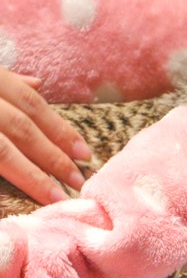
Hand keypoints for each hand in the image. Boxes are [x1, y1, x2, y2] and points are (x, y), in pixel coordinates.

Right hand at [0, 66, 91, 203]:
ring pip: (2, 151)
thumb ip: (6, 79)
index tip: (86, 154)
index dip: (61, 130)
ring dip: (32, 176)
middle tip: (79, 182)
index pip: (32, 105)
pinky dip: (9, 179)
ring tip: (56, 198)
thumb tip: (36, 84)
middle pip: (22, 129)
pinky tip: (22, 198)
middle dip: (54, 157)